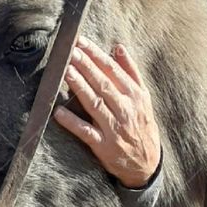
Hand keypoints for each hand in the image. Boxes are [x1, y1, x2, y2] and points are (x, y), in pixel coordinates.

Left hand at [53, 38, 160, 188]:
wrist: (147, 164)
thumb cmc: (142, 125)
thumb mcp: (143, 97)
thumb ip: (131, 71)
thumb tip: (118, 47)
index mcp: (135, 95)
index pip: (113, 70)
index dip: (96, 55)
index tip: (81, 42)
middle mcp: (126, 110)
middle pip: (103, 84)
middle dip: (86, 66)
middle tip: (70, 52)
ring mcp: (114, 128)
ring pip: (95, 104)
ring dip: (80, 88)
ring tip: (66, 72)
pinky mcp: (104, 147)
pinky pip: (87, 133)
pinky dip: (73, 123)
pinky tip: (59, 113)